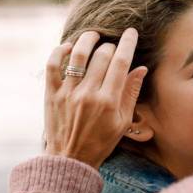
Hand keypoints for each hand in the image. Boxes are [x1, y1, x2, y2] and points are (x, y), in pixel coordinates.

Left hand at [43, 28, 147, 168]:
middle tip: (113, 46)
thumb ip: (131, 93)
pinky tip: (69, 47)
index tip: (131, 32)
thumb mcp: (123, 122)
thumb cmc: (101, 142)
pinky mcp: (51, 94)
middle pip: (102, 56)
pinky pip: (52, 65)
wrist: (70, 160)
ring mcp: (68, 93)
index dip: (128, 43)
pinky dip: (60, 51)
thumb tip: (141, 68)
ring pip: (78, 54)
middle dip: (111, 45)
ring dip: (88, 39)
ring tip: (94, 35)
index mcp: (109, 102)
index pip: (121, 63)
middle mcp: (88, 94)